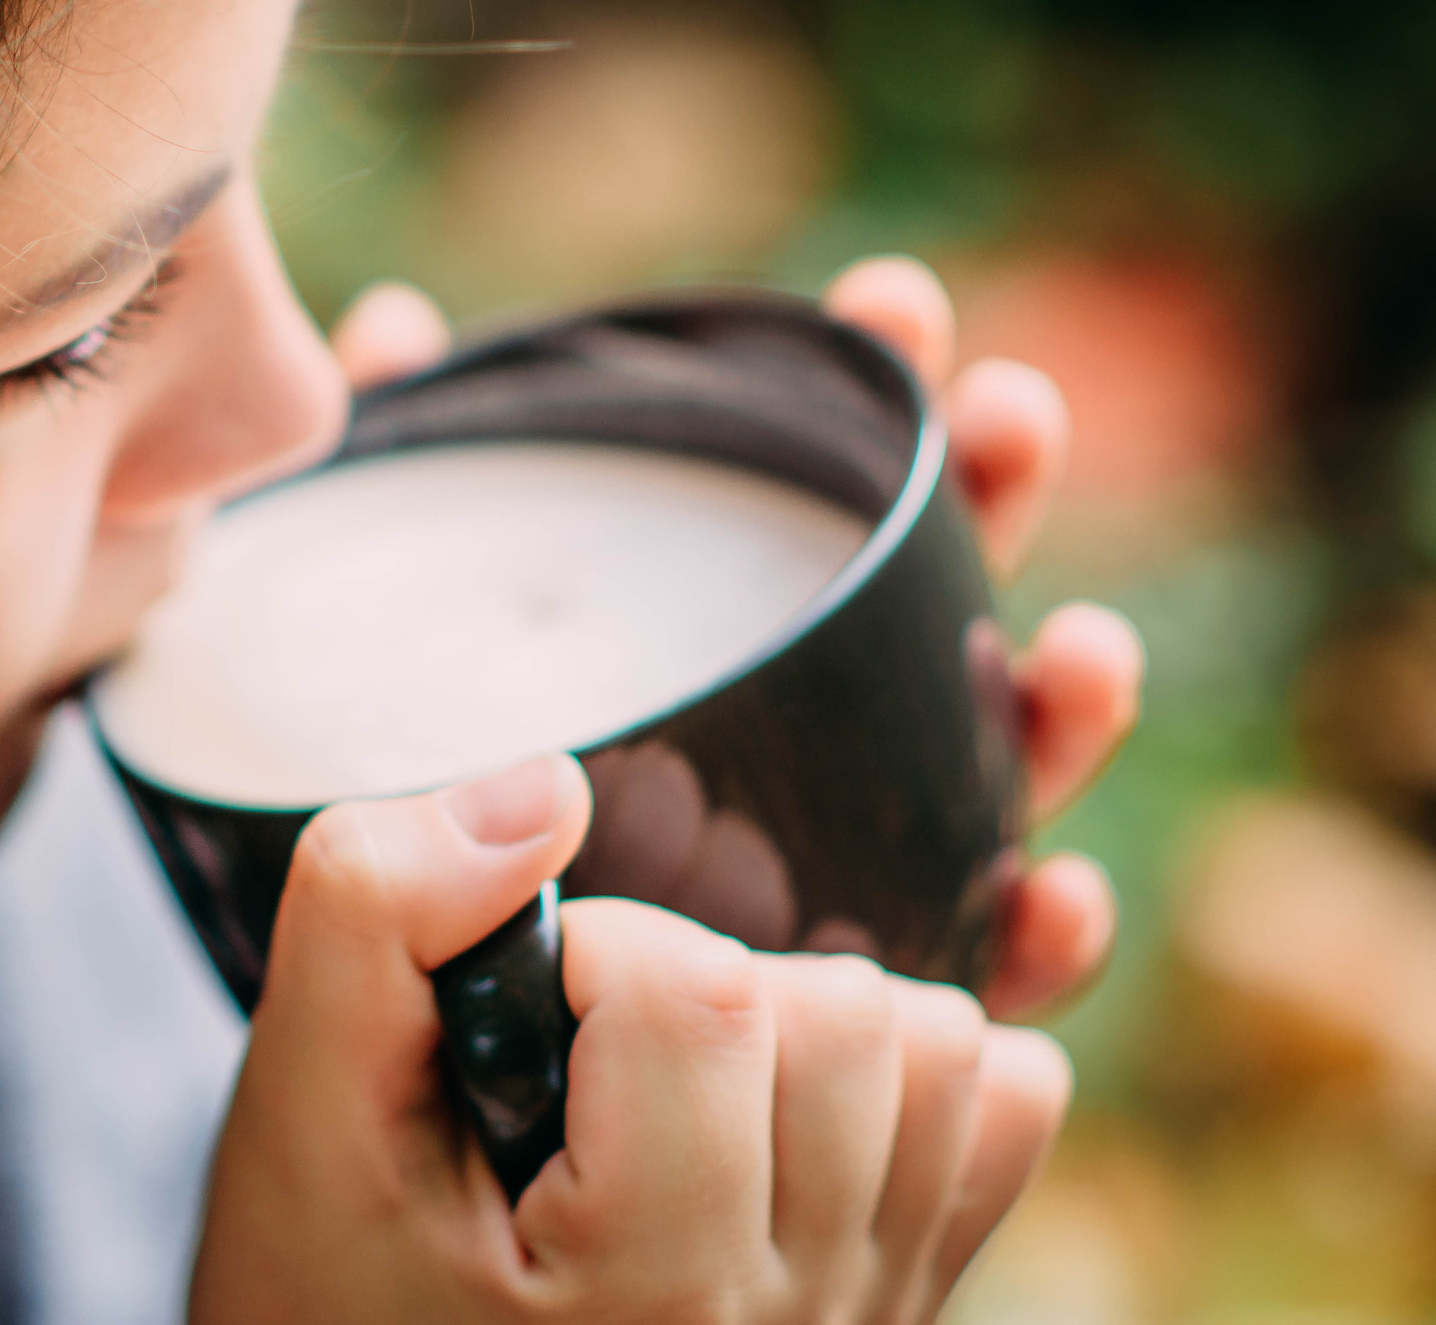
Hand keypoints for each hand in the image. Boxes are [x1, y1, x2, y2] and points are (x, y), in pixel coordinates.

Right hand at [192, 755, 1071, 1323]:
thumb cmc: (333, 1264)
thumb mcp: (304, 1100)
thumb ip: (378, 916)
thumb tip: (546, 790)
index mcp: (642, 1277)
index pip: (701, 997)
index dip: (596, 946)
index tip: (523, 1015)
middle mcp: (785, 1318)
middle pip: (847, 1019)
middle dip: (709, 975)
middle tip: (596, 1046)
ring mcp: (866, 1315)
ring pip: (945, 1052)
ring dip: (816, 1008)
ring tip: (684, 1063)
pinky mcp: (910, 1297)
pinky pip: (1005, 1111)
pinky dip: (922, 1061)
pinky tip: (794, 1084)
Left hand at [326, 267, 1145, 1019]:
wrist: (359, 1130)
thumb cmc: (373, 879)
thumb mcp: (349, 680)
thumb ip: (373, 513)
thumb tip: (395, 324)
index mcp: (683, 650)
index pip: (790, 510)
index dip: (854, 403)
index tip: (891, 304)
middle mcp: (769, 753)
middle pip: (911, 612)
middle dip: (986, 504)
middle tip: (1013, 416)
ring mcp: (812, 879)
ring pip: (971, 781)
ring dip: (1051, 710)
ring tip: (1086, 653)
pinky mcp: (825, 1030)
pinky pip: (949, 989)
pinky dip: (1027, 941)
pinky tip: (1054, 900)